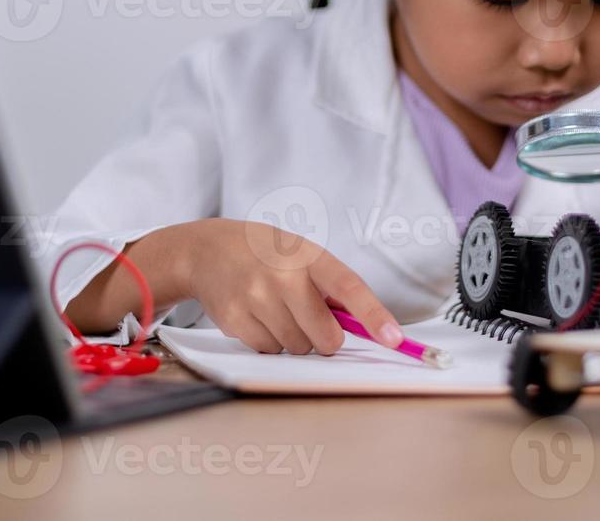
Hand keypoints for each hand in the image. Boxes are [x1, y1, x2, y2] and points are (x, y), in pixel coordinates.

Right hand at [180, 218, 402, 355]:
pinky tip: (257, 315)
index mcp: (308, 255)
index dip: (373, 315)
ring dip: (294, 338)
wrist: (206, 249)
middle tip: (309, 316)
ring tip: (275, 308)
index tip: (394, 338)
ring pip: (297, 347)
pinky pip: (269, 351)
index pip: (348, 287)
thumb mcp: (300, 253)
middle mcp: (282, 276)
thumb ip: (330, 286)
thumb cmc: (265, 253)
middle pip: (325, 336)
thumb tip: (365, 327)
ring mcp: (256, 298)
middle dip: (325, 337)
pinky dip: (268, 341)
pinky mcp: (234, 319)